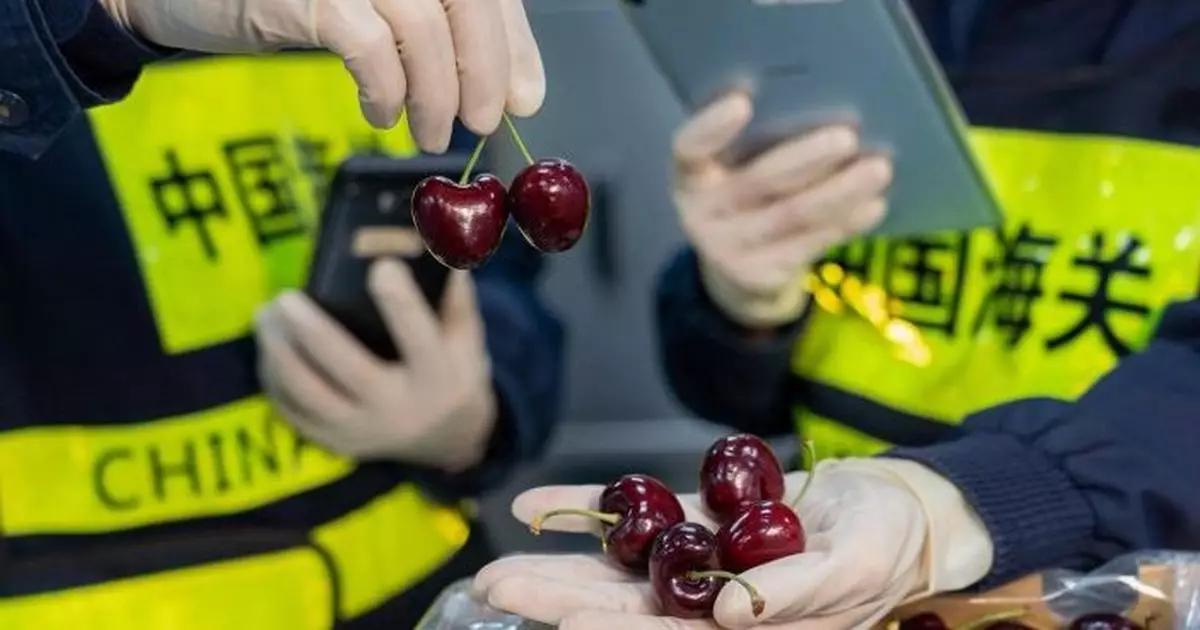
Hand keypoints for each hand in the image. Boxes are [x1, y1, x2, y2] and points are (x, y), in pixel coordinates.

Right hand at [99, 0, 544, 151]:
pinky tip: (381, 113)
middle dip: (484, 71)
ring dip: (436, 93)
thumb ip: (448, 37)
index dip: (514, 44)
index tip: (525, 99)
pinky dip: (386, 89)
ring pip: (423, 27)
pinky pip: (369, 45)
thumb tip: (520, 93)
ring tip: (430, 133)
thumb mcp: (382, 10)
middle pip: (467, 0)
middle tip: (480, 123)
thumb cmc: (294, 1)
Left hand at [255, 258, 495, 471]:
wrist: (445, 440)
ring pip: (308, 393)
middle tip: (285, 298)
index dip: (400, 302)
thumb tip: (434, 242)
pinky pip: (293, 411)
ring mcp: (362, 430)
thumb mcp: (466, 338)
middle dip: (312, 332)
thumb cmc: (451, 373)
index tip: (380, 265)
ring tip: (265, 315)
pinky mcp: (334, 441)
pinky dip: (273, 378)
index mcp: (437, 376)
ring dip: (280, 352)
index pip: (418, 338)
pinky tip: (268, 348)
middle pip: (348, 369)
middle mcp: (398, 407)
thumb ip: (452, 295)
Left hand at [475, 459, 991, 628]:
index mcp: (746, 628)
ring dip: (560, 564)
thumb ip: (793, 596)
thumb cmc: (889, 545)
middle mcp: (711, 604)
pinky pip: (638, 515)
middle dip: (559, 599)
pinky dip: (590, 507)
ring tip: (499, 562)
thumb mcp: (853, 570)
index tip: (557, 625)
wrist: (900, 506)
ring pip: (619, 568)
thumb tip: (729, 613)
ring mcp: (701, 562)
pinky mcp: (700, 520)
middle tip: (494, 587)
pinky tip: (540, 505)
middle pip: (623, 608)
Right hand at [673, 92, 891, 328]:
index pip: (688, 148)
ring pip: (791, 215)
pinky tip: (873, 204)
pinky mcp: (760, 276)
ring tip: (879, 169)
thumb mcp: (734, 173)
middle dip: (806, 157)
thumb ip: (761, 145)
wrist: (738, 275)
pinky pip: (809, 244)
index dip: (710, 128)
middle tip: (847, 137)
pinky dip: (844, 223)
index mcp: (690, 177)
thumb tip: (827, 106)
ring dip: (840, 191)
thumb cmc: (746, 199)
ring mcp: (728, 251)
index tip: (742, 101)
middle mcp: (701, 215)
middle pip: (757, 181)